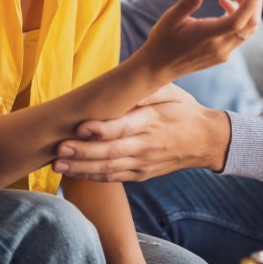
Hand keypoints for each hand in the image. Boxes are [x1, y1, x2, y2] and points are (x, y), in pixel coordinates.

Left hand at [52, 84, 229, 181]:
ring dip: (81, 167)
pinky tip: (72, 173)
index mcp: (152, 122)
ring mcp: (143, 163)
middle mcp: (146, 146)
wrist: (205, 141)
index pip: (124, 128)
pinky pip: (114, 178)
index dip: (101, 130)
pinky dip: (92, 176)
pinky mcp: (141, 174)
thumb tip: (122, 85)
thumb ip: (146, 90)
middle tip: (59, 149)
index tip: (80, 128)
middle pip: (111, 151)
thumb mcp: (170, 92)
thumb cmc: (183, 109)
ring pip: (109, 168)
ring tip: (57, 164)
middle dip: (83, 152)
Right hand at [134, 0, 262, 80]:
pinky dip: (239, 18)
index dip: (251, 3)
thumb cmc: (162, 41)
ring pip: (247, 29)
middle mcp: (220, 47)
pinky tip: (225, 4)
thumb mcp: (169, 19)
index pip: (238, 20)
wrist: (158, 68)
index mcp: (207, 36)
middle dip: (254, 0)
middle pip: (250, 24)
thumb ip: (186, 4)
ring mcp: (223, 53)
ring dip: (247, 8)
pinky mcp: (222, 54)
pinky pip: (239, 34)